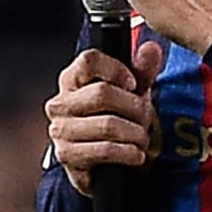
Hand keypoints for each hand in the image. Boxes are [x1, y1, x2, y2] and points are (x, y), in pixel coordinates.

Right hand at [46, 39, 165, 195]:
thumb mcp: (131, 92)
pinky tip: (137, 155)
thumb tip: (151, 49)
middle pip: (102, 94)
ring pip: (107, 124)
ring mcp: (60, 130)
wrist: (103, 162)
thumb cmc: (115, 118)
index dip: (116, 69)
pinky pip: (104, 151)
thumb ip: (141, 71)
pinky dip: (128, 153)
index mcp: (72, 79)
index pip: (89, 60)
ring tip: (142, 138)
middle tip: (146, 118)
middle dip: (134, 108)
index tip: (133, 84)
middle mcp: (60, 103)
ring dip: (135, 134)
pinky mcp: (67, 156)